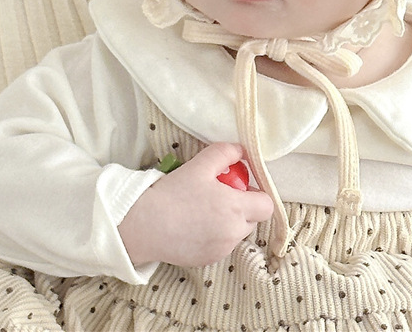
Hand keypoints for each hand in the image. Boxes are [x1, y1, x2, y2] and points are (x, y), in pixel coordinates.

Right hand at [118, 142, 273, 267]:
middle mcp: (233, 234)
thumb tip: (241, 151)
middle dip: (242, 206)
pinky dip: (215, 236)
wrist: (144, 225)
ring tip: (204, 210)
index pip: (267, 205)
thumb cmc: (173, 194)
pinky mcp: (207, 261)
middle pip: (253, 219)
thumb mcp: (201, 164)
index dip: (257, 193)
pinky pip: (221, 246)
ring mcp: (221, 251)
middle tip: (219, 194)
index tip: (240, 186)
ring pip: (237, 233)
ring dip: (229, 222)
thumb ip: (226, 152)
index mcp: (236, 209)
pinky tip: (194, 225)